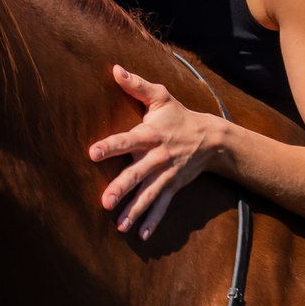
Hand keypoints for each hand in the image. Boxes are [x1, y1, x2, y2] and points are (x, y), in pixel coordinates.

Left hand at [88, 65, 226, 239]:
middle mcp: (157, 157)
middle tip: (105, 201)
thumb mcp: (161, 97)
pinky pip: (162, 206)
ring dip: (135, 211)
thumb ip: (137, 85)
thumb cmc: (179, 116)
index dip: (110, 146)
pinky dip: (154, 221)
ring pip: (149, 195)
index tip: (92, 153)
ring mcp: (166, 175)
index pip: (126, 140)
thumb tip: (114, 69)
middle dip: (121, 188)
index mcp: (150, 134)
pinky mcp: (173, 187)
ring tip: (120, 226)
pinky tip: (142, 236)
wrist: (212, 138)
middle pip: (137, 174)